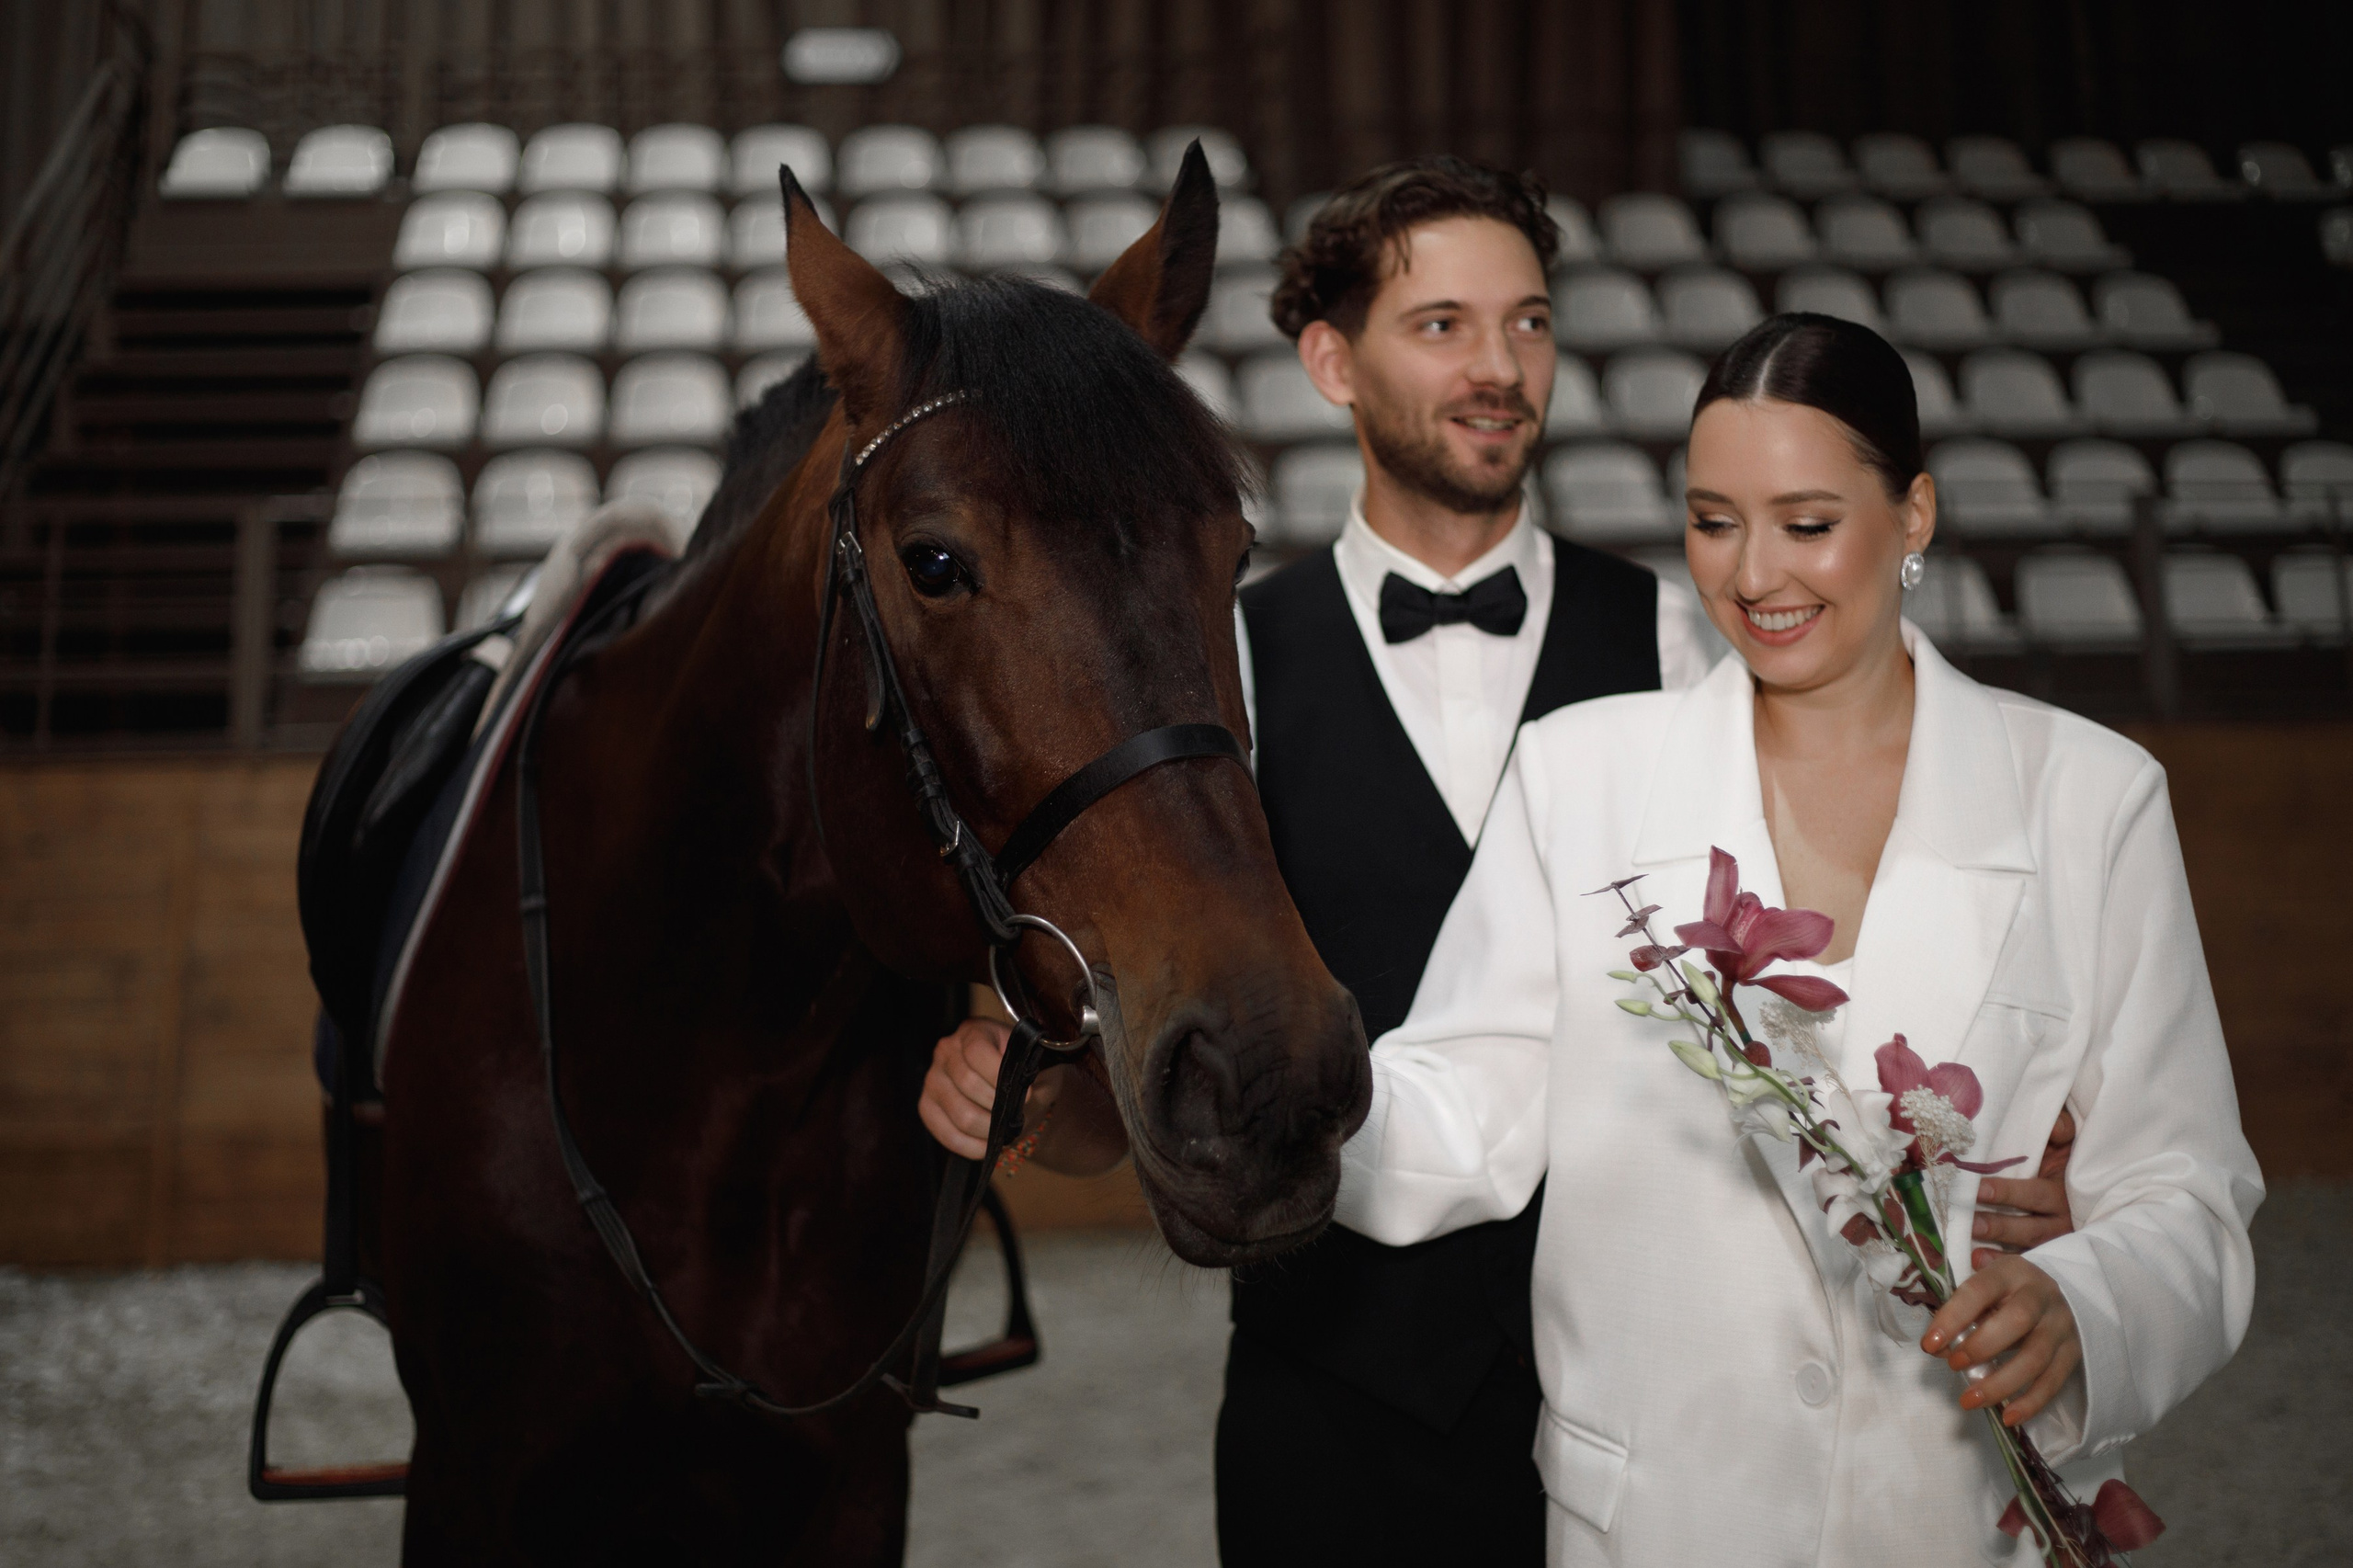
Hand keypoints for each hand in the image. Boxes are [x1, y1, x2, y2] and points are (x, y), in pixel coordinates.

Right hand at [916, 1018, 1057, 1160]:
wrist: (1011, 1089)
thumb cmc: (1022, 1073)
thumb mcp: (1031, 1064)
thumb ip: (1027, 1073)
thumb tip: (1020, 1094)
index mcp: (974, 1031)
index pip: (977, 1052)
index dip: (1000, 1076)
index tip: (1025, 1093)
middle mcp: (946, 1050)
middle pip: (968, 1084)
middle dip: (998, 1107)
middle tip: (1014, 1117)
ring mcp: (933, 1078)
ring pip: (960, 1113)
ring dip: (987, 1130)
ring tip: (1002, 1131)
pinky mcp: (926, 1106)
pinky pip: (946, 1133)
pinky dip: (970, 1146)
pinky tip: (986, 1146)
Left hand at [1921, 1253, 2081, 1426]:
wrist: (2052, 1293)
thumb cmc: (2004, 1291)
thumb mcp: (1983, 1285)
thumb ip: (1959, 1310)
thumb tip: (1937, 1347)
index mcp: (2011, 1271)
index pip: (1979, 1290)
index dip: (1953, 1317)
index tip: (1930, 1344)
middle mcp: (2042, 1295)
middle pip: (2017, 1320)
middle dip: (1981, 1346)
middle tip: (1953, 1365)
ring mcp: (2061, 1325)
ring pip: (2036, 1357)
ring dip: (2001, 1383)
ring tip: (1970, 1400)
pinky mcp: (2073, 1352)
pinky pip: (2054, 1381)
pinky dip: (2031, 1403)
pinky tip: (2008, 1417)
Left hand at [1970, 1106, 2075, 1256]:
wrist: (2081, 1179)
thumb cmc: (2062, 1156)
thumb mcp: (2065, 1141)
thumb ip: (2060, 1129)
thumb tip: (2053, 1126)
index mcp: (2064, 1192)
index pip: (2036, 1195)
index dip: (2008, 1193)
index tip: (1979, 1189)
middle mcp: (2061, 1220)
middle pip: (2031, 1228)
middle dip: (2000, 1225)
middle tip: (1971, 1222)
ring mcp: (2054, 1240)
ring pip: (2026, 1246)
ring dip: (1998, 1247)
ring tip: (1971, 1244)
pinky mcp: (2045, 1251)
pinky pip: (2024, 1261)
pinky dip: (2000, 1262)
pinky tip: (1976, 1261)